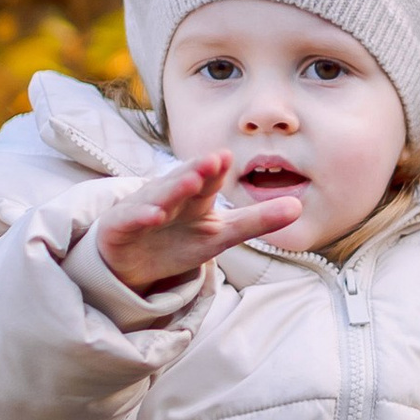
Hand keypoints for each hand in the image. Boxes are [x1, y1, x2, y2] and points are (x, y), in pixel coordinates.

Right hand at [98, 154, 299, 290]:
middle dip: (196, 170)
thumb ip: (257, 220)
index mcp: (195, 197)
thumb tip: (298, 206)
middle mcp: (169, 197)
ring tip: (189, 182)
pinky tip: (153, 215)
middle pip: (183, 182)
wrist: (133, 263)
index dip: (215, 169)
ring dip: (172, 189)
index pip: (208, 180)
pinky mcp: (120, 228)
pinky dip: (141, 217)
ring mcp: (143, 209)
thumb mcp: (221, 235)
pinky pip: (131, 220)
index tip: (227, 157)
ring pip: (158, 196)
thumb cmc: (179, 241)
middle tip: (213, 160)